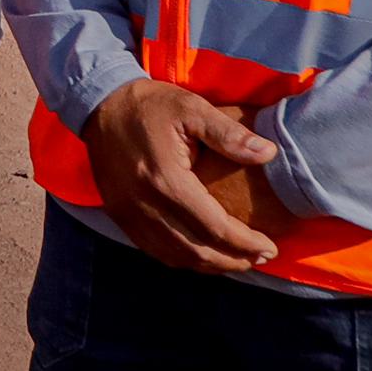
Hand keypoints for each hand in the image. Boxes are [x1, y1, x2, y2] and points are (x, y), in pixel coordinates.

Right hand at [78, 78, 284, 271]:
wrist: (101, 105)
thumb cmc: (151, 105)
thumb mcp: (193, 107)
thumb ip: (230, 133)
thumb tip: (269, 153)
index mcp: (167, 179)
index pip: (215, 226)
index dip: (245, 243)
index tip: (270, 248)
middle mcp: (145, 204)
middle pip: (197, 250)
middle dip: (233, 260)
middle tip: (260, 258)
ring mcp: (129, 214)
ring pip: (175, 256)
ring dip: (210, 265)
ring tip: (238, 261)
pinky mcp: (120, 216)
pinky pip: (154, 250)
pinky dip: (183, 260)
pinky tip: (203, 255)